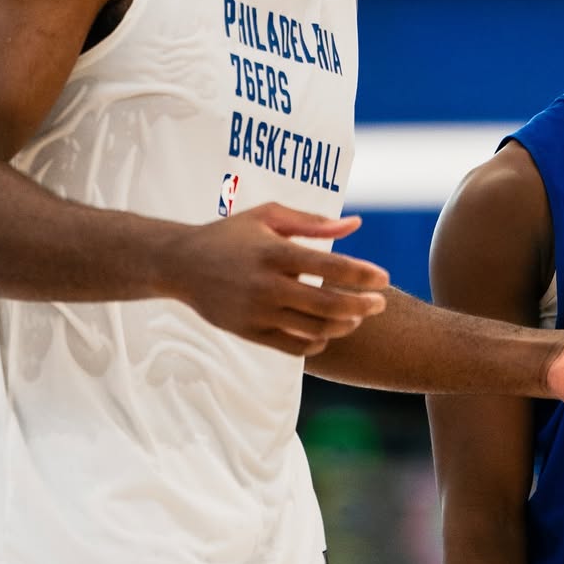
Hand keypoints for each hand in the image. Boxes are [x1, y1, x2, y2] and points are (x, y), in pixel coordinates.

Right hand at [166, 202, 387, 355]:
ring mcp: (257, 312)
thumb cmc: (231, 234)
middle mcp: (267, 286)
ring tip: (356, 317)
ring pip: (314, 330)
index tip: (383, 278)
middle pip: (329, 305)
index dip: (364, 275)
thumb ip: (313, 222)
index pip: (332, 267)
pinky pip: (293, 347)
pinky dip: (316, 342)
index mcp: (275, 252)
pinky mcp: (249, 332)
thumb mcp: (269, 216)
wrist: (180, 264)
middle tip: (380, 303)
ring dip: (343, 326)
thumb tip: (356, 225)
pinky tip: (326, 331)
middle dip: (362, 306)